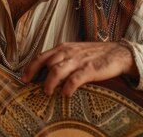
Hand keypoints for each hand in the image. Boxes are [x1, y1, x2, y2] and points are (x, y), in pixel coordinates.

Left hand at [20, 41, 138, 96]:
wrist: (118, 53)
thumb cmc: (94, 54)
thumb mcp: (75, 51)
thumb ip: (62, 58)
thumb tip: (46, 70)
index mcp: (64, 47)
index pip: (42, 56)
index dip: (31, 68)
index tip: (24, 79)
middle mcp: (68, 52)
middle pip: (46, 64)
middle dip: (38, 76)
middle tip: (35, 88)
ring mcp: (79, 61)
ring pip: (56, 71)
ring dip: (49, 83)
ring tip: (48, 92)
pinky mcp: (90, 70)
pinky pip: (74, 79)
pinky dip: (67, 87)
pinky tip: (66, 94)